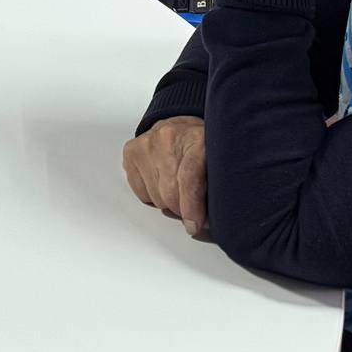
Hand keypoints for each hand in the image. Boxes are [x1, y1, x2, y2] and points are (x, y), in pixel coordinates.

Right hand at [122, 117, 208, 236]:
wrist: (182, 125)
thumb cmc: (203, 146)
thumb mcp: (220, 162)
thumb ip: (218, 189)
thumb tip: (207, 225)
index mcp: (197, 139)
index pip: (189, 178)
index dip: (192, 207)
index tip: (195, 225)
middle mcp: (168, 138)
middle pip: (171, 194)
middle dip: (183, 210)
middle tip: (195, 208)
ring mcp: (147, 144)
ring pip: (157, 198)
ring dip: (169, 203)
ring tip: (179, 187)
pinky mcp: (131, 152)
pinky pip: (142, 194)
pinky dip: (154, 196)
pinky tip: (163, 181)